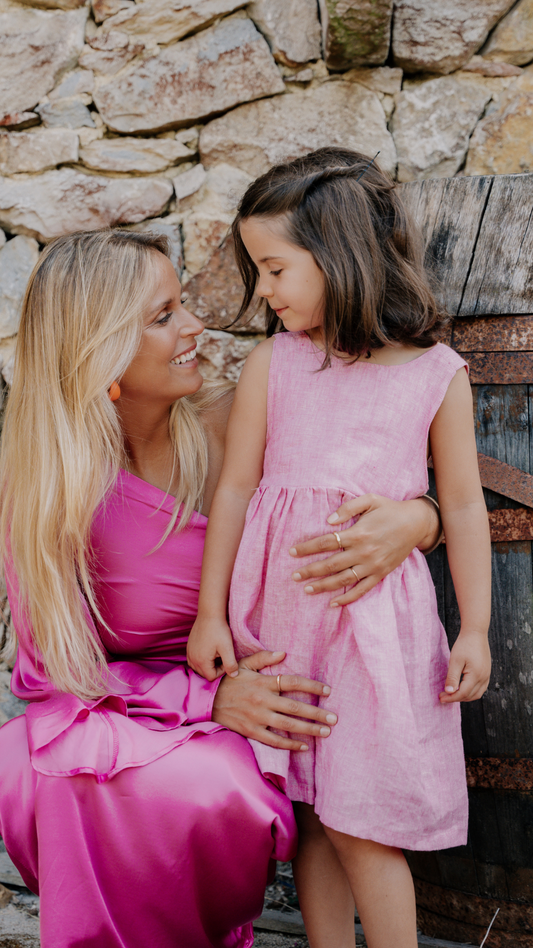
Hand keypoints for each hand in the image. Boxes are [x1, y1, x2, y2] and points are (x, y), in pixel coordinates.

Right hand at [187, 616, 238, 680]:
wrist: (209, 614)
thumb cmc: (219, 630)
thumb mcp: (227, 648)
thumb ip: (230, 664)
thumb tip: (234, 675)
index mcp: (201, 661)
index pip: (211, 677)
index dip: (222, 671)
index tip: (227, 659)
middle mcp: (192, 659)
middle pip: (204, 673)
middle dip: (214, 668)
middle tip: (222, 657)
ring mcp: (189, 652)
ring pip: (198, 667)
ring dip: (208, 665)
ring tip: (216, 654)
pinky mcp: (189, 647)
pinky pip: (194, 660)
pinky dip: (201, 659)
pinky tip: (209, 650)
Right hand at [212, 650, 337, 750]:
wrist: (205, 701)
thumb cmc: (226, 681)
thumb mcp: (242, 665)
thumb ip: (263, 658)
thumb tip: (283, 653)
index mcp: (262, 682)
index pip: (292, 682)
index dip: (312, 686)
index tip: (328, 691)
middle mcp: (262, 700)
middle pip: (295, 706)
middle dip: (317, 713)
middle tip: (334, 718)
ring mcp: (257, 717)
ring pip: (288, 724)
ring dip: (309, 729)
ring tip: (326, 732)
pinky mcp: (251, 731)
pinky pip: (274, 740)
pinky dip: (290, 744)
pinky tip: (304, 746)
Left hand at [289, 493, 438, 606]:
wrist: (417, 523)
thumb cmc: (390, 509)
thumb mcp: (370, 499)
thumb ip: (348, 508)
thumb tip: (328, 520)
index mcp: (358, 533)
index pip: (326, 542)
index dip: (307, 548)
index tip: (292, 552)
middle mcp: (364, 552)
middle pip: (331, 564)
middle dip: (310, 571)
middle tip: (293, 576)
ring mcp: (373, 565)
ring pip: (344, 580)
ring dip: (324, 586)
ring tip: (307, 590)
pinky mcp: (381, 574)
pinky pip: (362, 589)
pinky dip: (348, 598)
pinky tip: (333, 603)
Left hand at [439, 629, 490, 702]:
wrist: (476, 633)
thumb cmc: (464, 644)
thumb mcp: (455, 660)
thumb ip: (452, 677)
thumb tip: (449, 691)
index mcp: (476, 675)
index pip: (463, 693)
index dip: (451, 698)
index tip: (440, 698)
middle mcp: (484, 678)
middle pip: (470, 696)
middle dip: (456, 698)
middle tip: (443, 696)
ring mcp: (487, 675)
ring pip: (476, 694)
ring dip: (464, 697)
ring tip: (451, 694)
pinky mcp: (487, 672)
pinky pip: (480, 688)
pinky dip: (471, 692)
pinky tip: (462, 689)